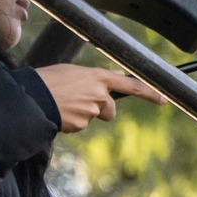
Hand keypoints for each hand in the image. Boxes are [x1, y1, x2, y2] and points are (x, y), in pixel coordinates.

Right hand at [34, 64, 165, 132]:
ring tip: (62, 104)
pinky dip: (71, 122)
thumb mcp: (72, 72)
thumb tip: (106, 83)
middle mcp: (99, 93)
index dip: (149, 92)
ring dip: (82, 114)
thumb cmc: (48, 80)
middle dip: (100, 110)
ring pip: (93, 117)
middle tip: (78, 102)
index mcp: (98, 77)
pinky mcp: (83, 124)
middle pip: (109, 109)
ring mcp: (92, 110)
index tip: (163, 99)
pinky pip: (80, 125)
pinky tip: (59, 113)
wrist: (32, 97)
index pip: (130, 84)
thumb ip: (92, 78)